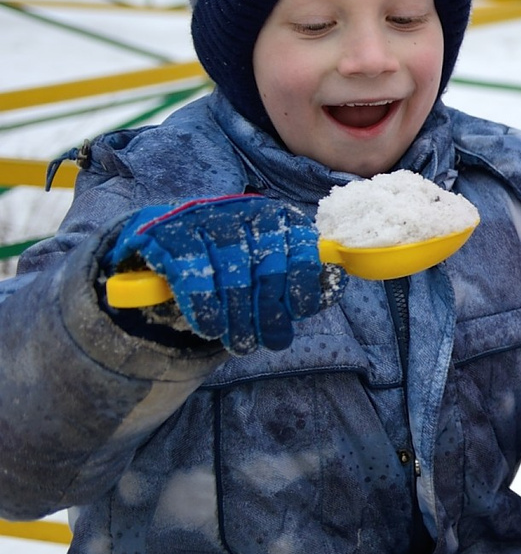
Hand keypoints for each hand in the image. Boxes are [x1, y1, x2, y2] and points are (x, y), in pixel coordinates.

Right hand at [107, 196, 334, 354]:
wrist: (158, 237)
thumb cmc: (225, 259)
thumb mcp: (263, 263)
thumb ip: (297, 276)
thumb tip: (330, 291)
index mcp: (274, 214)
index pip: (301, 246)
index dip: (302, 283)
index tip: (298, 313)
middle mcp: (242, 209)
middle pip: (267, 267)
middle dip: (270, 311)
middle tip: (269, 342)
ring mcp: (203, 218)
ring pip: (232, 275)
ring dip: (239, 318)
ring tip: (241, 343)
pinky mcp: (166, 233)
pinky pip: (191, 274)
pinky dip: (204, 306)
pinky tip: (210, 328)